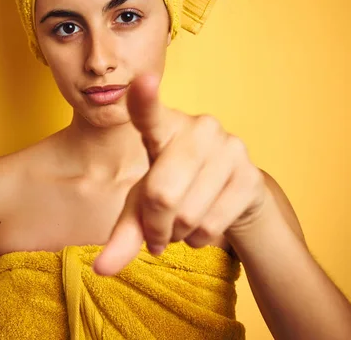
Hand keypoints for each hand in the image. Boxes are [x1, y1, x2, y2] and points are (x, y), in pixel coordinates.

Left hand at [93, 74, 266, 275]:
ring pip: (187, 215)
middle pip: (161, 194)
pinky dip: (198, 240)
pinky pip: (211, 225)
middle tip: (157, 232)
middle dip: (154, 226)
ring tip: (181, 224)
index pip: (150, 113)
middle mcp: (200, 128)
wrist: (233, 197)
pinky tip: (201, 226)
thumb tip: (100, 270)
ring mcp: (230, 148)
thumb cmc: (177, 191)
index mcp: (164, 127)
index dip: (145, 99)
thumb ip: (124, 234)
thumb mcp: (143, 208)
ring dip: (177, 234)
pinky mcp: (250, 176)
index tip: (143, 80)